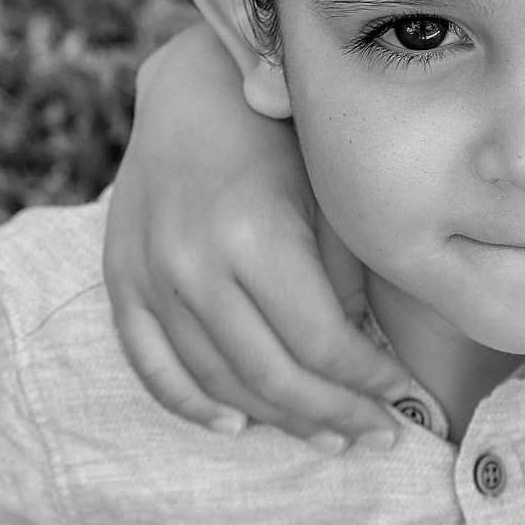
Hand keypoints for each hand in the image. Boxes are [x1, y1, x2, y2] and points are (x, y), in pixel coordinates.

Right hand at [104, 24, 412, 448]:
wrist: (196, 89)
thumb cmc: (283, 140)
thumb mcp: (330, 199)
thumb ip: (341, 283)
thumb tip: (359, 359)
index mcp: (256, 235)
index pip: (321, 342)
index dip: (367, 380)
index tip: (404, 396)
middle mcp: (195, 262)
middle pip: (271, 374)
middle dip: (334, 413)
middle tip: (376, 435)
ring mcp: (150, 275)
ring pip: (216, 380)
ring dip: (276, 418)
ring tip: (325, 434)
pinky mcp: (121, 280)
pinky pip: (151, 365)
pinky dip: (192, 404)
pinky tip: (237, 423)